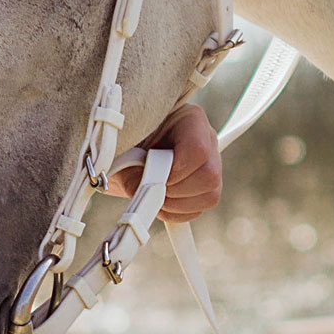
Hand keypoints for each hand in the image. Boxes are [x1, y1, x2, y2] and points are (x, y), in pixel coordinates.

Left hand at [109, 102, 222, 222]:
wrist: (123, 151)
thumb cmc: (124, 143)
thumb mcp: (123, 152)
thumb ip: (133, 172)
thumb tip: (148, 196)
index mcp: (190, 120)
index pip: (198, 149)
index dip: (175, 171)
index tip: (153, 177)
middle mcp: (206, 140)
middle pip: (210, 175)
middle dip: (176, 191)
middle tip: (153, 189)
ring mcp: (209, 164)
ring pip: (210, 195)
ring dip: (176, 204)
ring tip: (153, 195)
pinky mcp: (204, 187)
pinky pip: (200, 209)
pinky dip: (175, 213)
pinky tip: (159, 203)